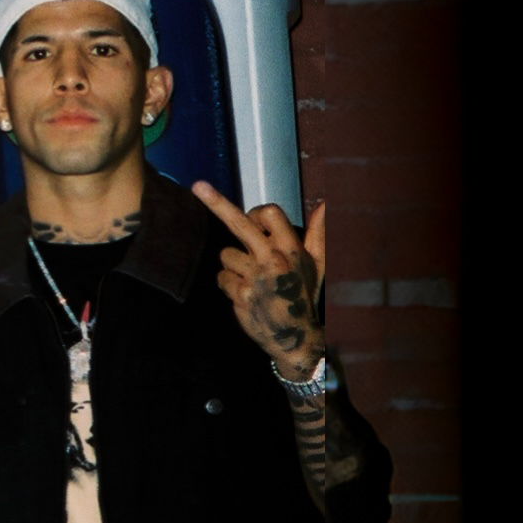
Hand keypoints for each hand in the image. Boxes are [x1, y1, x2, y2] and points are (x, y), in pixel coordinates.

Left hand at [192, 183, 327, 377]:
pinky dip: (229, 284)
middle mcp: (272, 259)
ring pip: (226, 254)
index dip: (256, 213)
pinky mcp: (240, 294)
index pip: (269, 212)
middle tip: (197, 185)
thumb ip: (317, 233)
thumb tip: (325, 204)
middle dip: (216, 202)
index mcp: (291, 248)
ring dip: (234, 265)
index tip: (251, 218)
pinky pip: (222, 277)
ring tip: (252, 280)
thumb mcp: (317, 264)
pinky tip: (245, 294)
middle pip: (240, 223)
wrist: (295, 337)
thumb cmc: (303, 295)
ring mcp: (254, 277)